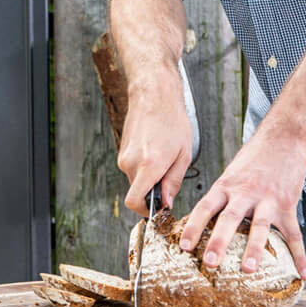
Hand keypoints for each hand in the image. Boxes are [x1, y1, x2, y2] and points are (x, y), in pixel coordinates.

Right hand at [117, 92, 193, 215]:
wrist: (154, 96)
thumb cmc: (172, 121)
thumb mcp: (183, 155)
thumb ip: (174, 182)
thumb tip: (166, 203)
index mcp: (149, 165)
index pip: (134, 202)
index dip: (146, 211)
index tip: (159, 208)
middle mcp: (131, 162)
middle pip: (138, 192)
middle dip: (153, 191)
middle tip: (169, 175)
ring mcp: (124, 156)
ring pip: (136, 180)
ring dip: (149, 177)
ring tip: (164, 157)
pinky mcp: (122, 151)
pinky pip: (133, 168)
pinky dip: (144, 167)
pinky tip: (156, 150)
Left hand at [178, 127, 305, 281]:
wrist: (284, 139)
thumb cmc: (254, 158)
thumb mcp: (231, 173)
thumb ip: (221, 197)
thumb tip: (203, 222)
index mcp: (227, 185)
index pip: (205, 207)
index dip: (193, 227)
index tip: (184, 246)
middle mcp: (245, 192)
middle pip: (229, 218)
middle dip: (219, 242)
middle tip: (210, 262)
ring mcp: (268, 199)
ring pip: (259, 226)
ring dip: (254, 249)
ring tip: (248, 269)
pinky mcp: (287, 205)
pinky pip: (294, 234)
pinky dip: (299, 256)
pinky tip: (302, 273)